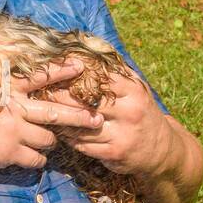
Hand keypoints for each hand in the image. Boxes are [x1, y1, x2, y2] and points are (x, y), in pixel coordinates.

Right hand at [0, 58, 103, 173]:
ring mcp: (15, 132)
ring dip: (50, 141)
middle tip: (97, 119)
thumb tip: (24, 82)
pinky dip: (38, 159)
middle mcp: (15, 109)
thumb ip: (6, 88)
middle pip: (56, 113)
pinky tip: (32, 156)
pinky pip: (38, 158)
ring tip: (44, 139)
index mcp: (8, 90)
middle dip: (79, 117)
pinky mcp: (12, 152)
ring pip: (49, 138)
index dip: (61, 71)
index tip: (80, 66)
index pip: (39, 78)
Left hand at [46, 69, 174, 177]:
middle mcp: (129, 112)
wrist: (161, 149)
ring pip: (81, 125)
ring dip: (60, 119)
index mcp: (134, 91)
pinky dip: (68, 137)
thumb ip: (115, 72)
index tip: (56, 72)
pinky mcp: (114, 153)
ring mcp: (122, 134)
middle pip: (86, 102)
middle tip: (41, 91)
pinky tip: (58, 130)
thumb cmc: (141, 112)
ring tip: (43, 111)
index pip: (99, 78)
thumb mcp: (136, 89)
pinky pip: (83, 144)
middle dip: (60, 96)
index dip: (75, 75)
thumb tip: (88, 48)